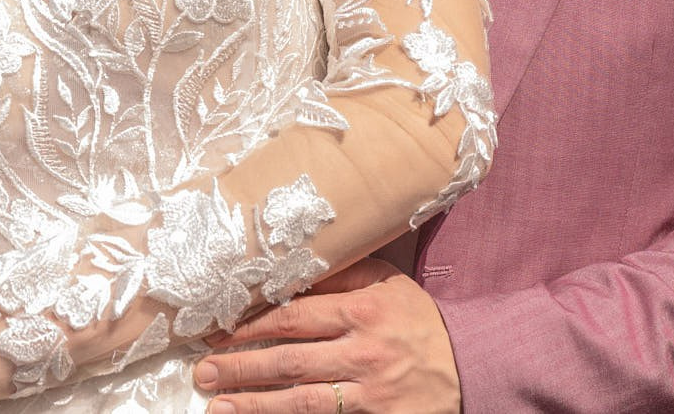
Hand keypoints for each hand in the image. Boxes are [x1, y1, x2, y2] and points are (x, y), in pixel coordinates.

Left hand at [194, 258, 461, 413]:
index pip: (295, 317)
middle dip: (240, 367)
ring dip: (254, 405)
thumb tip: (286, 273)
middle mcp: (364, 351)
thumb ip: (340, 276)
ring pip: (301, 401)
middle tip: (202, 372)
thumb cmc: (417, 321)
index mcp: (363, 311)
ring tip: (217, 406)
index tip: (218, 331)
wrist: (471, 366)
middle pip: (289, 360)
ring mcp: (370, 393)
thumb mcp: (386, 284)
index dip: (251, 325)